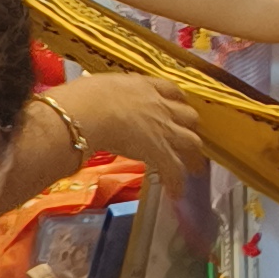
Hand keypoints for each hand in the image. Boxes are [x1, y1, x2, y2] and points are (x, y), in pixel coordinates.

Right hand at [60, 74, 204, 186]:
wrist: (89, 113)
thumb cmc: (86, 96)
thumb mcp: (103, 84)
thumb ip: (114, 92)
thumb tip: (105, 98)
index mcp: (145, 87)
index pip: (171, 90)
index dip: (177, 100)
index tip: (176, 106)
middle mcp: (160, 106)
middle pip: (190, 115)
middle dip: (189, 126)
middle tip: (184, 136)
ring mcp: (163, 130)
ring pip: (193, 141)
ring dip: (192, 154)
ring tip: (191, 166)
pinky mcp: (159, 153)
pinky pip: (176, 171)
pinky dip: (176, 183)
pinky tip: (175, 192)